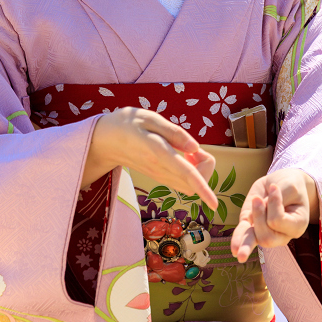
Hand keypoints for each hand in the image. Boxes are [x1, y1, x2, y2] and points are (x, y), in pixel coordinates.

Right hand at [82, 107, 217, 210]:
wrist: (106, 140)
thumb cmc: (128, 123)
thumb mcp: (149, 118)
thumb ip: (174, 132)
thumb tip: (196, 148)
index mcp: (159, 152)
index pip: (185, 173)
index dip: (202, 187)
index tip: (214, 204)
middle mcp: (160, 169)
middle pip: (193, 182)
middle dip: (205, 166)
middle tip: (192, 146)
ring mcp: (159, 176)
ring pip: (189, 184)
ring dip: (198, 169)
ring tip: (184, 148)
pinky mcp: (159, 177)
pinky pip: (182, 181)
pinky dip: (190, 170)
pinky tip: (180, 154)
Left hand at [231, 168, 318, 262]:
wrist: (282, 183)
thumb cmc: (290, 185)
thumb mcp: (289, 187)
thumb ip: (275, 198)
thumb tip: (255, 208)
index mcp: (296, 225)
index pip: (278, 221)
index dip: (273, 203)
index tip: (274, 187)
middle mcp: (283, 234)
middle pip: (267, 237)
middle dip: (258, 216)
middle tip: (258, 198)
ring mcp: (267, 232)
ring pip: (256, 239)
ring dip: (246, 235)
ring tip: (243, 228)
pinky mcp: (253, 225)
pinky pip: (245, 235)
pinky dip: (239, 241)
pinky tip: (234, 250)